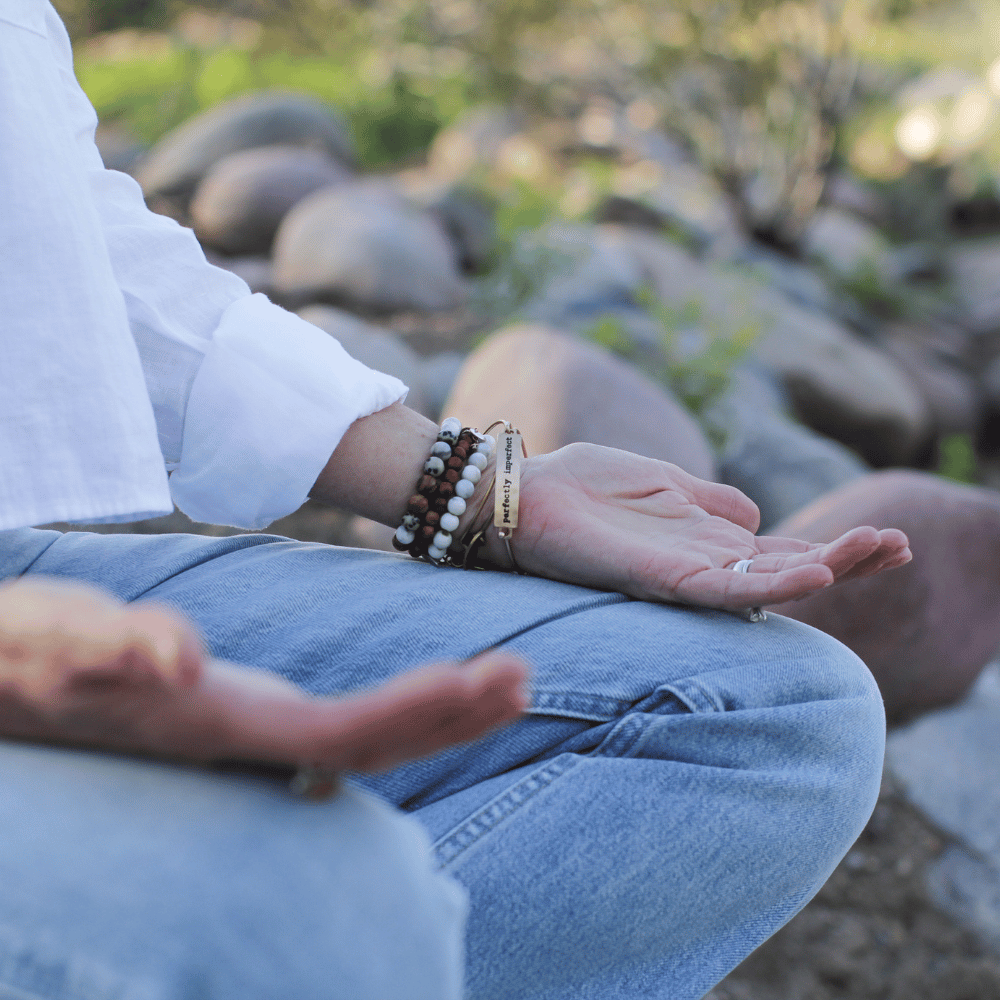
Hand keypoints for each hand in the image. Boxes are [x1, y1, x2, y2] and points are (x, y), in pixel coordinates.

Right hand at [0, 578, 528, 772]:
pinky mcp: (250, 720)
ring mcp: (247, 733)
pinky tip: (443, 693)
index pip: (339, 735)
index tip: (484, 683)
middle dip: (449, 717)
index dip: (414, 715)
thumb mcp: (59, 640)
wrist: (7, 681)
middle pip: (368, 744)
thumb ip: (113, 651)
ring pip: (361, 740)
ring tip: (510, 682)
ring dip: (439, 714)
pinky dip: (404, 709)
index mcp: (220, 723)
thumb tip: (178, 661)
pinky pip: (348, 729)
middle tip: (524, 678)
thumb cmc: (31, 657)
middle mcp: (243, 737)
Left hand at [481, 443, 910, 609]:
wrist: (522, 498)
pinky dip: (774, 585)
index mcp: (705, 540)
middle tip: (903, 545)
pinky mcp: (662, 580)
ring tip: (881, 549)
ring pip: (770, 583)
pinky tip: (816, 574)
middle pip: (788, 570)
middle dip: (846, 559)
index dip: (833, 546)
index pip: (781, 551)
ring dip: (827, 568)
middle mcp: (703, 564)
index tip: (886, 535)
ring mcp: (685, 575)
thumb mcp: (662, 480)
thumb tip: (755, 514)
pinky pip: (727, 589)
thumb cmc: (582, 487)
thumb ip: (710, 499)